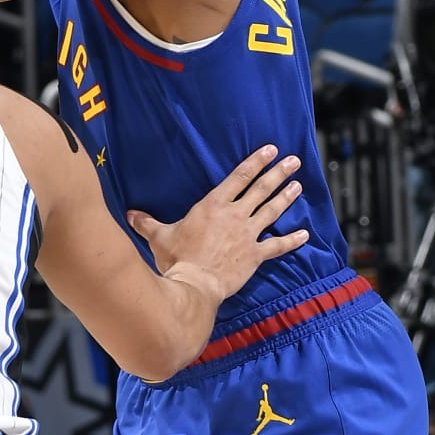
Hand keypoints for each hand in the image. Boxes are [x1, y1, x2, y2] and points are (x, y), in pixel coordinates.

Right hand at [128, 145, 308, 301]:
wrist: (194, 284)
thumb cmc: (177, 259)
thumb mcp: (159, 237)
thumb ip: (147, 224)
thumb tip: (130, 215)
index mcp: (213, 206)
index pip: (239, 177)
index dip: (256, 162)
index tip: (271, 150)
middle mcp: (234, 215)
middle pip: (261, 189)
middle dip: (278, 173)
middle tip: (293, 161)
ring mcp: (247, 235)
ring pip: (272, 211)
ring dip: (286, 197)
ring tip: (298, 185)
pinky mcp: (254, 255)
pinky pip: (277, 246)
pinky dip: (291, 240)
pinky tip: (305, 235)